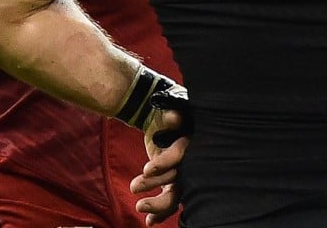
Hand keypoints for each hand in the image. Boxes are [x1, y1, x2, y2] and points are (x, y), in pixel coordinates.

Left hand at [133, 108, 188, 224]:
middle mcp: (191, 160)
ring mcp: (183, 173)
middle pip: (180, 179)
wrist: (160, 118)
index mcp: (192, 142)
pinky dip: (160, 212)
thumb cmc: (166, 112)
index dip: (166, 162)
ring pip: (176, 194)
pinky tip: (149, 222)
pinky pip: (170, 199)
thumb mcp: (168, 110)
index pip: (181, 154)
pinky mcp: (172, 181)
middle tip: (134, 187)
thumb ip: (171, 114)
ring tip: (139, 207)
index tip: (148, 169)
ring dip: (158, 204)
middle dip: (158, 185)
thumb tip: (173, 117)